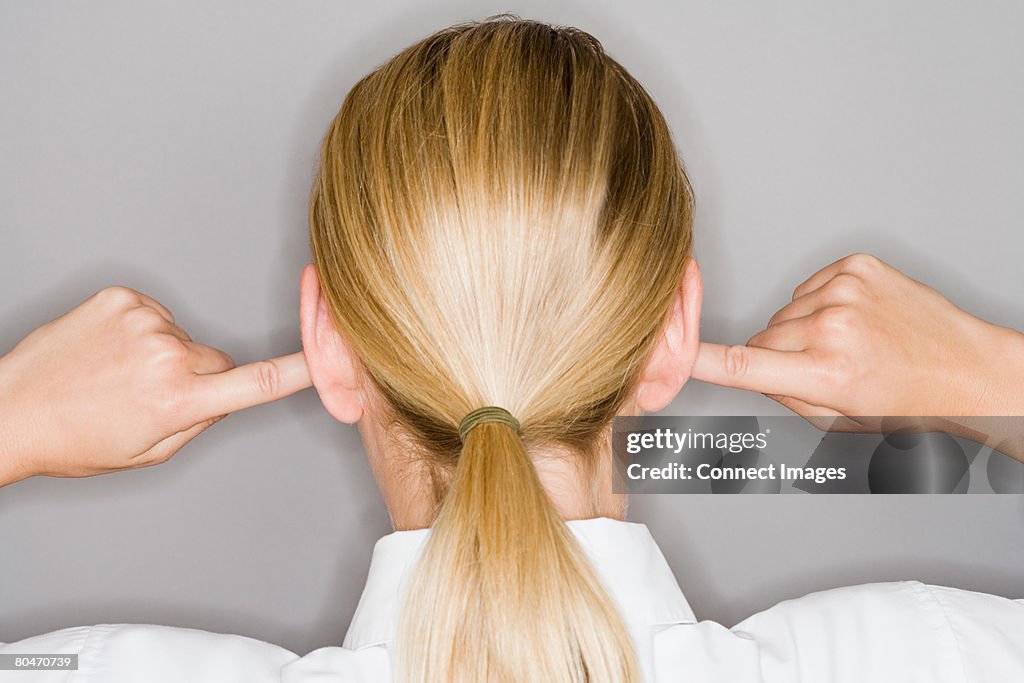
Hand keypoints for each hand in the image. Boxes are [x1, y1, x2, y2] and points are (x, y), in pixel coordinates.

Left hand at [0, 286, 310, 485]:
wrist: (10, 409)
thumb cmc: (74, 441)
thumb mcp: (149, 452)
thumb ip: (200, 422)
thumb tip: (226, 395)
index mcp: (177, 400)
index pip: (257, 383)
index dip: (300, 370)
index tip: (330, 358)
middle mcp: (165, 354)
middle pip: (217, 360)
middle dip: (199, 377)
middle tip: (151, 397)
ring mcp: (142, 320)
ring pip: (184, 339)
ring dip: (164, 355)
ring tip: (118, 374)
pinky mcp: (121, 298)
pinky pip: (156, 315)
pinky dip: (141, 332)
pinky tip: (110, 351)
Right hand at [692, 253, 1023, 419]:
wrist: (968, 369)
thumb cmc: (911, 402)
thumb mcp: (841, 422)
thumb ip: (786, 397)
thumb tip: (751, 370)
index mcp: (828, 372)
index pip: (744, 364)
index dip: (701, 360)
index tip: (674, 354)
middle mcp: (834, 326)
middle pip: (763, 337)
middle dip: (780, 355)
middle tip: (823, 368)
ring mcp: (845, 290)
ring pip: (785, 312)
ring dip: (803, 329)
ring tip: (847, 343)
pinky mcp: (856, 266)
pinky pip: (808, 286)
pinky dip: (821, 303)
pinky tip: (853, 319)